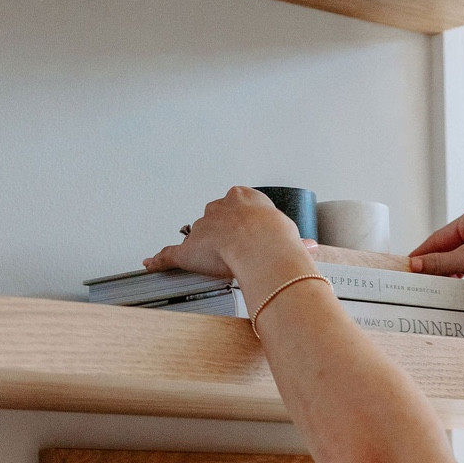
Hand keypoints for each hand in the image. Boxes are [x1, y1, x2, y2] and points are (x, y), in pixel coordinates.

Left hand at [144, 186, 301, 282]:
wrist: (262, 245)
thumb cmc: (277, 238)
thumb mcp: (290, 234)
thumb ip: (295, 241)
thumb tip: (311, 247)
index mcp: (243, 198)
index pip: (236, 208)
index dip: (241, 224)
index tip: (247, 234)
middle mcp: (219, 208)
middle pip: (214, 221)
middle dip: (221, 235)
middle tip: (233, 252)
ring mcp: (202, 228)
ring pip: (197, 237)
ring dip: (203, 249)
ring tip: (212, 264)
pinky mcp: (187, 250)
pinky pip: (170, 254)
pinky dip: (161, 260)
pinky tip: (152, 263)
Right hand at [408, 204, 463, 304]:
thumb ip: (440, 262)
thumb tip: (418, 264)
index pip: (442, 235)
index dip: (425, 251)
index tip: (411, 264)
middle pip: (452, 248)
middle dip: (439, 264)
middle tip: (422, 278)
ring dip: (453, 273)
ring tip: (440, 286)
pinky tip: (459, 289)